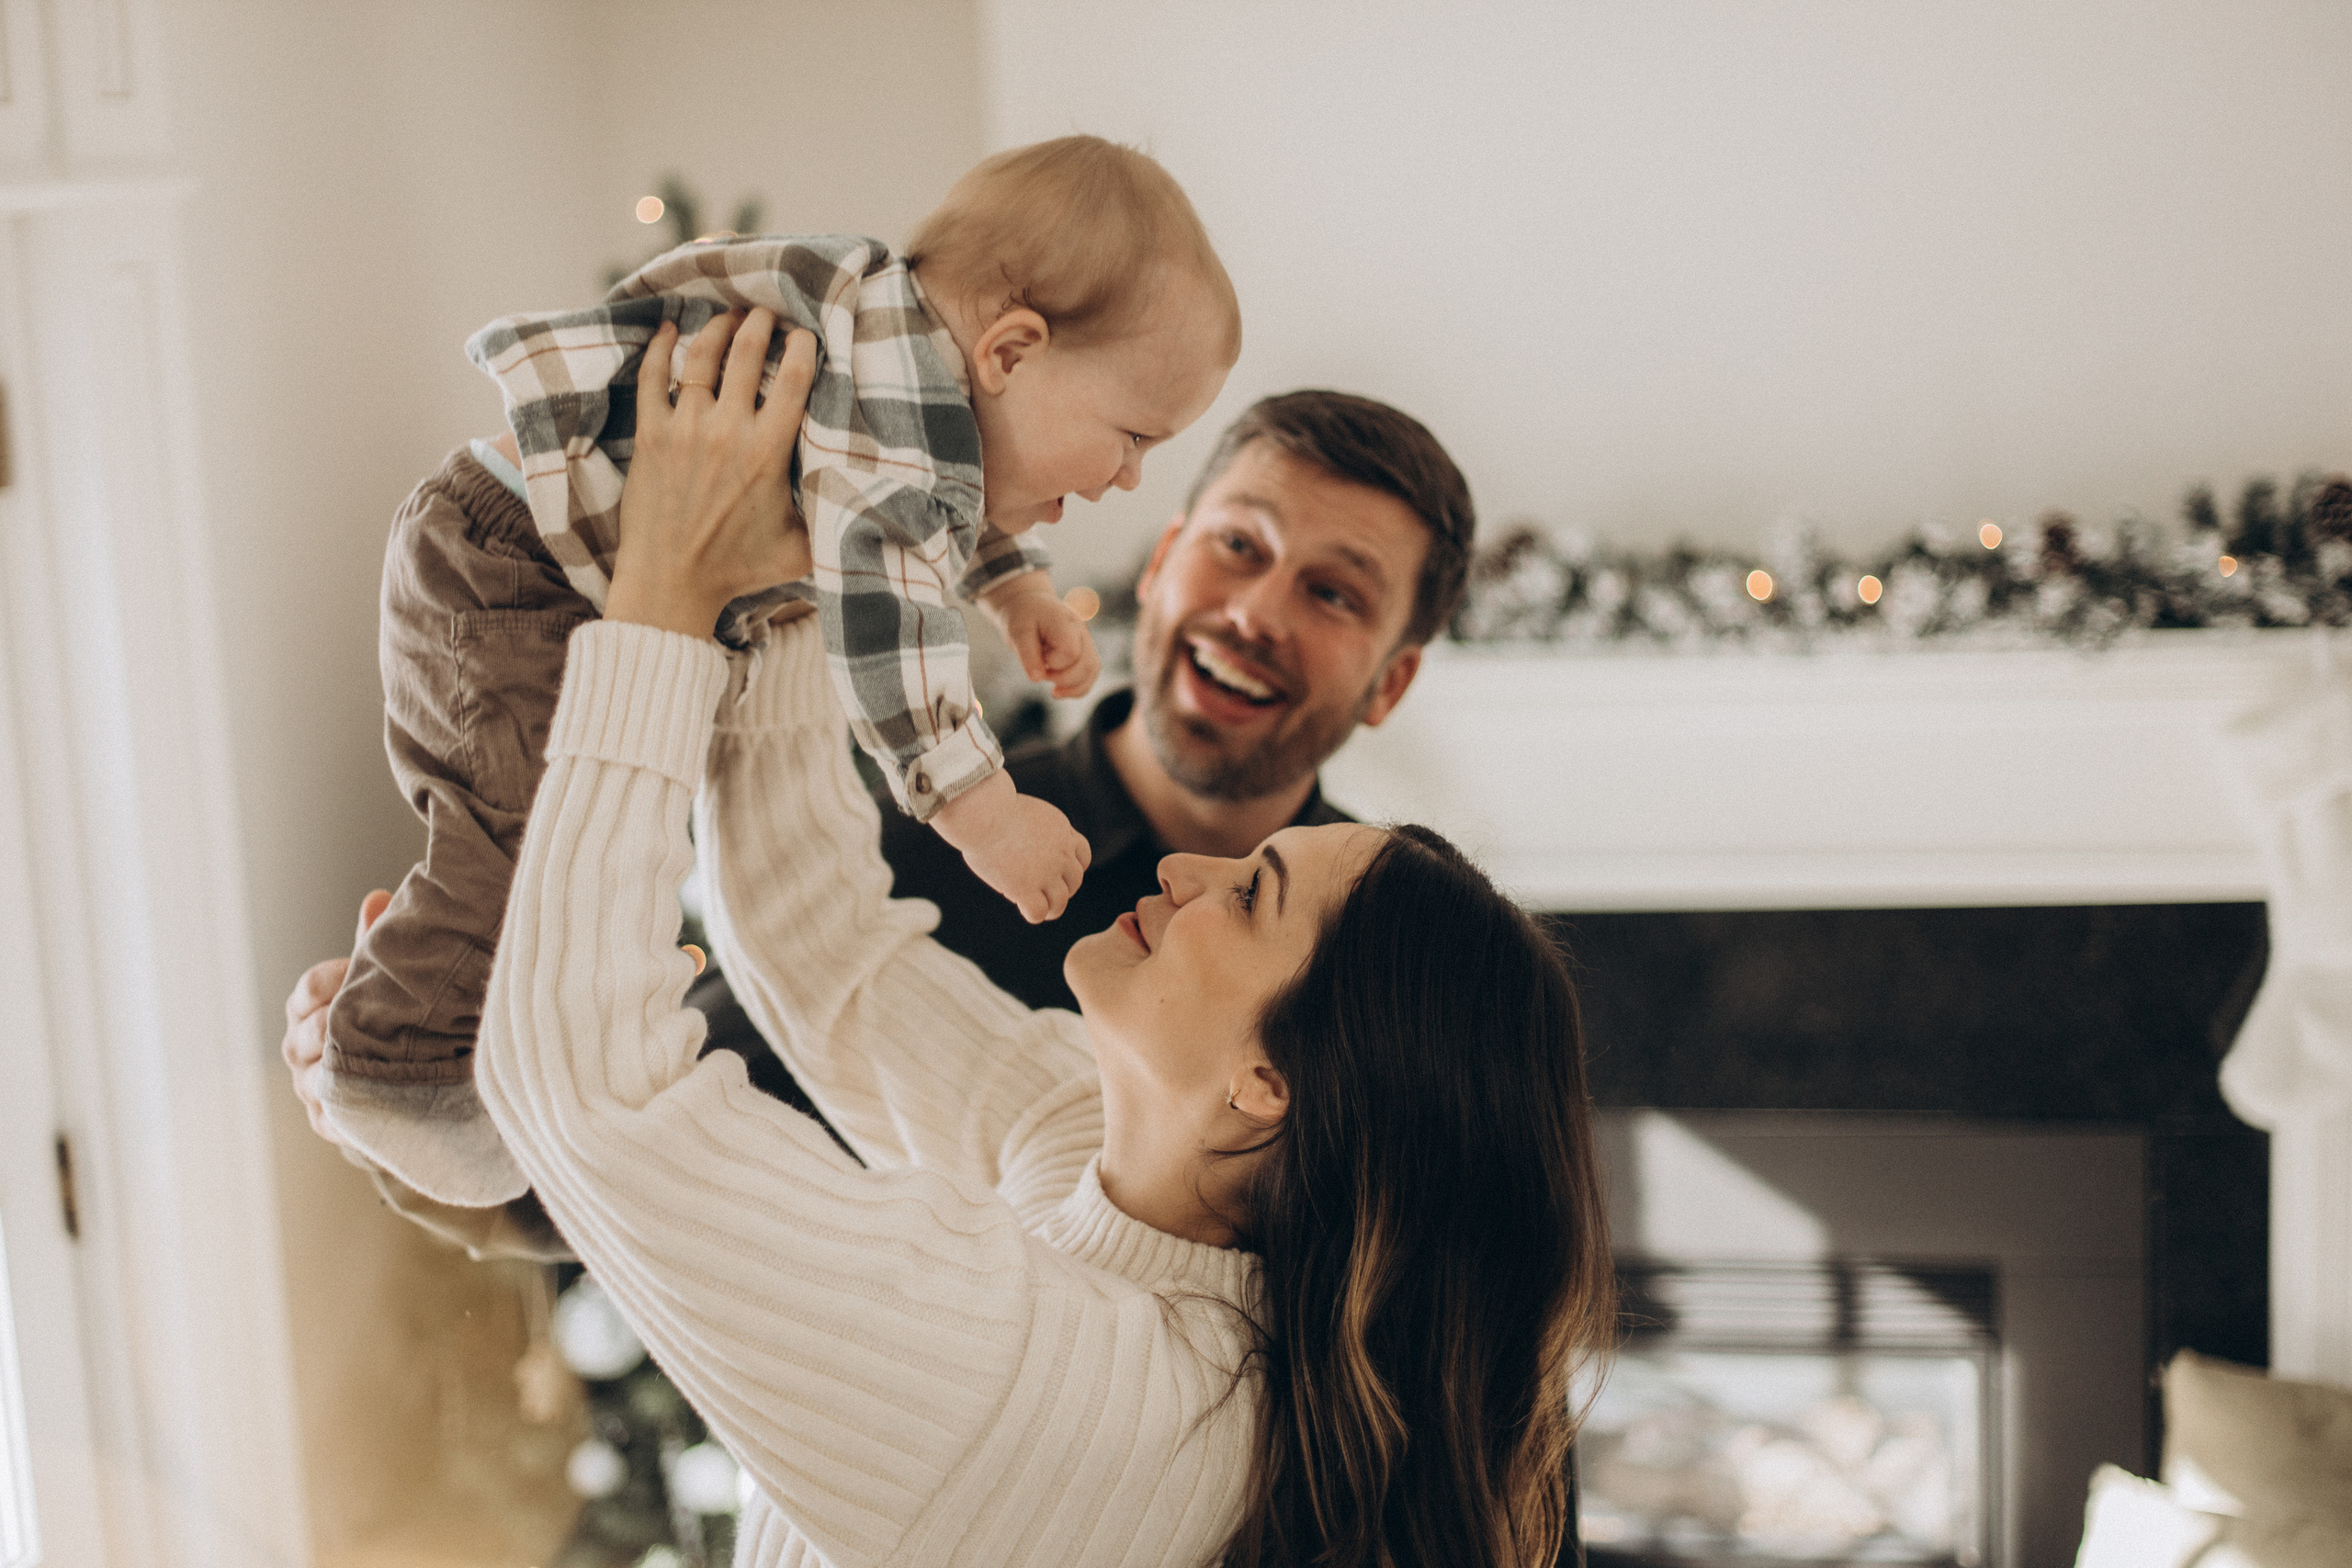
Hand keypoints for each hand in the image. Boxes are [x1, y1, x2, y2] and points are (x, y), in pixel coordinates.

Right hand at [282, 889, 389, 1145]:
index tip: (365, 973)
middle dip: (338, 1025)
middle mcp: (300, 1047)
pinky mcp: (328, 1121)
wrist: (396, 1077)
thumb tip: (377, 897)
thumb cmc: (382, 1015)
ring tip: (375, 1060)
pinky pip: (332, 1119)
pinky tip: (373, 1102)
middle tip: (373, 1020)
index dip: (336, 980)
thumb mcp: (379, 978)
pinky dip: (349, 1112)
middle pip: (308, 1034)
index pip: (309, 989)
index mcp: (307, 1007)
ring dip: (343, 1069)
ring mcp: (310, 1085)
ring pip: (316, 1078)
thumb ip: (374, 942)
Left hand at [606, 308, 819, 637]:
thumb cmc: (738, 570)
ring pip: (701, 357)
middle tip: (766, 311)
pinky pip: (653, 377)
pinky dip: (661, 348)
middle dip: (759, 322)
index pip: (795, 380)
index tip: (807, 333)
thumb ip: (831, 521)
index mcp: (768, 453)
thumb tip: (874, 508)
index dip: (804, 346)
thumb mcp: (800, 549)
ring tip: (727, 316)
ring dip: (717, 327)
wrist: (671, 584)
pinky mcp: (650, 436)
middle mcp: (727, 433)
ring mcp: (685, 430)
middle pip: (747, 353)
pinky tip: (669, 329)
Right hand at [930, 771, 1090, 922]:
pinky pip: (1039, 912)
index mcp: (1062, 831)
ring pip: (1060, 902)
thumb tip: (1027, 844)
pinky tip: (1023, 907)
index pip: (1082, 855)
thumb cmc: (993, 807)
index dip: (1072, 867)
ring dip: (1052, 908)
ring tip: (1044, 911)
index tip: (1059, 871)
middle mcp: (1061, 854)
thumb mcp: (1027, 813)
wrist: (984, 813)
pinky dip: (1034, 914)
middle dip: (1064, 889)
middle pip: (1075, 880)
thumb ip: (1035, 829)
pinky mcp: (1026, 888)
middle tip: (1047, 892)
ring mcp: (1046, 873)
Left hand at [985, 577, 1102, 698]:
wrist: (1030, 604)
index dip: (1053, 663)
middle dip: (1064, 679)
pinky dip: (1077, 688)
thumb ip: (1027, 654)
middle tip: (1043, 674)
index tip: (1038, 658)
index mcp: (1065, 622)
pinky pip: (1089, 674)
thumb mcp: (1018, 632)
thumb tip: (1036, 679)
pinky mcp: (1084, 651)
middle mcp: (1081, 631)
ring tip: (1053, 691)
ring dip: (1074, 687)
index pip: (1070, 651)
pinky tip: (1060, 691)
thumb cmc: (1023, 616)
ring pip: (1092, 671)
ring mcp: (1085, 641)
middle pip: (1088, 664)